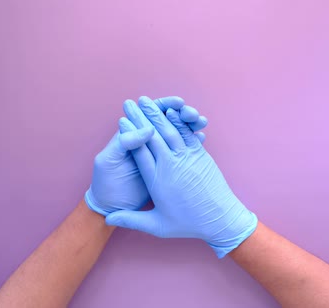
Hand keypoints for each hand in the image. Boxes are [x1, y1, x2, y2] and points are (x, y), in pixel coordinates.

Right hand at [105, 96, 256, 257]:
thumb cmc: (188, 224)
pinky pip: (187, 133)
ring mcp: (187, 158)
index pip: (139, 152)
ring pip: (169, 130)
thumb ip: (131, 220)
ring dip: (156, 114)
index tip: (121, 121)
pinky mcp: (199, 155)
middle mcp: (171, 166)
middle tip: (129, 104)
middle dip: (139, 117)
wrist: (220, 220)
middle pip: (152, 136)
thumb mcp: (157, 226)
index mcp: (157, 181)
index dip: (129, 134)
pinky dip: (178, 120)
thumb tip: (108, 218)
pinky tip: (170, 110)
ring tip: (146, 101)